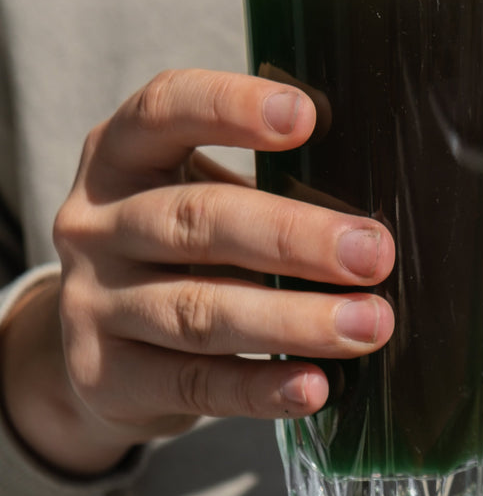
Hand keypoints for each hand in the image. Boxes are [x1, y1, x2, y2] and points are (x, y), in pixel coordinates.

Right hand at [0, 70, 394, 475]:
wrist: (101, 346)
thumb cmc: (188, 247)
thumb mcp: (206, 194)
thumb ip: (273, 186)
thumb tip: (378, 211)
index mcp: (123, 154)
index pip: (165, 110)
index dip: (231, 107)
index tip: (305, 116)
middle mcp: (96, 223)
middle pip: (196, 221)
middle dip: (295, 238)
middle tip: (374, 254)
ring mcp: (92, 304)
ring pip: (198, 310)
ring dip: (293, 320)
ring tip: (368, 325)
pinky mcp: (107, 378)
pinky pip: (194, 384)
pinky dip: (259, 388)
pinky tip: (313, 386)